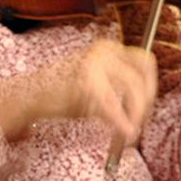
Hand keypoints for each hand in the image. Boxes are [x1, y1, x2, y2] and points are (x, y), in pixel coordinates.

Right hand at [0, 38, 156, 148]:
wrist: (30, 95)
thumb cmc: (65, 91)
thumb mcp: (98, 80)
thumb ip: (121, 85)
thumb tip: (147, 103)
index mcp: (108, 48)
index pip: (145, 63)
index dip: (150, 86)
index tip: (146, 106)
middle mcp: (103, 52)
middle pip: (140, 78)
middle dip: (144, 105)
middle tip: (139, 123)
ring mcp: (95, 66)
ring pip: (132, 91)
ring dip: (134, 115)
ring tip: (128, 131)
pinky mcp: (87, 84)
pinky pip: (113, 107)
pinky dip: (121, 122)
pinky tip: (124, 132)